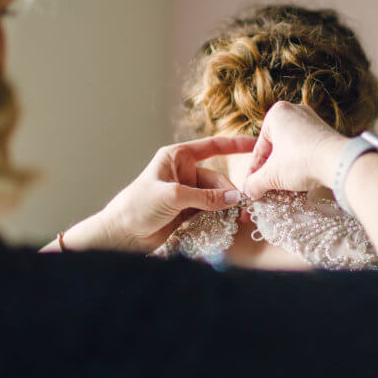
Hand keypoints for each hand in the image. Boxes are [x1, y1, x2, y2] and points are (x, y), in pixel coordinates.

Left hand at [86, 136, 256, 250]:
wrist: (122, 234)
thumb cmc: (137, 206)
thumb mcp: (173, 196)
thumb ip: (206, 197)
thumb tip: (236, 198)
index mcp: (177, 157)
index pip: (212, 146)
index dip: (235, 144)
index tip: (256, 143)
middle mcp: (184, 172)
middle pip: (218, 178)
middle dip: (231, 192)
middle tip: (244, 207)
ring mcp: (187, 192)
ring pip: (217, 196)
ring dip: (228, 207)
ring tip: (239, 219)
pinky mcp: (188, 211)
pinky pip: (211, 210)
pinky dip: (220, 216)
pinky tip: (228, 223)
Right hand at [242, 102, 346, 199]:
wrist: (338, 163)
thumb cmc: (301, 161)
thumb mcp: (272, 176)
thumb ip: (255, 183)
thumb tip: (249, 191)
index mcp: (276, 114)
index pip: (259, 148)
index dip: (253, 172)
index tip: (251, 186)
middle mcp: (295, 111)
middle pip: (275, 148)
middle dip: (270, 170)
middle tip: (266, 188)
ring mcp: (312, 121)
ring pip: (291, 150)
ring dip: (285, 170)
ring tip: (282, 189)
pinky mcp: (326, 133)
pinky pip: (306, 150)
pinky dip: (300, 165)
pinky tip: (300, 182)